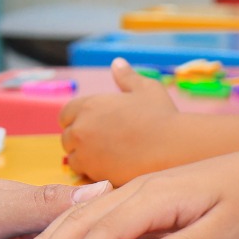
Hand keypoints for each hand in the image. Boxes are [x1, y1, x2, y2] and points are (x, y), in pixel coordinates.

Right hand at [10, 148, 238, 238]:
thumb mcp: (230, 228)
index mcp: (155, 196)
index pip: (106, 231)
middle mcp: (139, 189)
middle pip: (83, 220)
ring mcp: (140, 191)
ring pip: (84, 215)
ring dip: (52, 238)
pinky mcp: (146, 199)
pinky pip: (98, 215)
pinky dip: (70, 230)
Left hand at [58, 62, 182, 182]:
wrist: (173, 147)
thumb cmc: (162, 115)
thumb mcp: (146, 88)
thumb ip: (127, 77)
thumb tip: (117, 62)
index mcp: (88, 105)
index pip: (66, 115)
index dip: (77, 120)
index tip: (91, 126)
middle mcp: (81, 129)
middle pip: (67, 138)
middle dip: (79, 140)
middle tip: (101, 144)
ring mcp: (86, 153)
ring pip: (73, 158)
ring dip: (84, 158)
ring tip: (106, 158)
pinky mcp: (95, 174)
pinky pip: (84, 175)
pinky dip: (93, 173)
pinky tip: (110, 170)